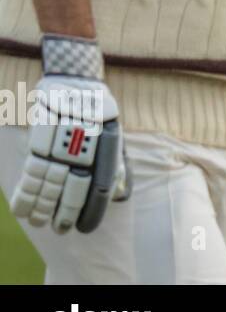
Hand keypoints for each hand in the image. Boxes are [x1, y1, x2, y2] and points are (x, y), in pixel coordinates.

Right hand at [9, 36, 130, 233]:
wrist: (76, 81)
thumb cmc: (98, 112)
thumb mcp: (114, 134)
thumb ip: (115, 164)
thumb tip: (117, 194)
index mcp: (105, 148)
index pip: (98, 187)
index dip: (90, 210)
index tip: (82, 227)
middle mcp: (83, 149)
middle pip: (70, 188)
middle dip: (63, 212)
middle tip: (59, 229)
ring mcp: (60, 143)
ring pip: (48, 183)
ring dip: (41, 207)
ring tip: (39, 223)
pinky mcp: (40, 138)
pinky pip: (30, 172)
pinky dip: (25, 193)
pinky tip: (22, 210)